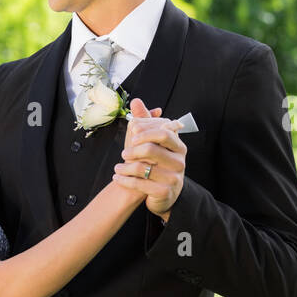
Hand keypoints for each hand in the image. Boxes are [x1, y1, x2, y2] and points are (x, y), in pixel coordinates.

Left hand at [113, 97, 185, 221]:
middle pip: (151, 148)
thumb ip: (146, 121)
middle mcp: (179, 161)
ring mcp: (173, 177)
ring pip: (142, 167)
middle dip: (133, 150)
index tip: (132, 133)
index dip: (144, 130)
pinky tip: (118, 178)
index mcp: (178, 146)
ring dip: (124, 167)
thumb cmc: (158, 165)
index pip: (163, 131)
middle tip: (124, 153)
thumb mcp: (153, 143)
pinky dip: (124, 180)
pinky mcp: (164, 192)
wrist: (165, 194)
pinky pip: (139, 184)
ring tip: (117, 168)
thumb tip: (136, 101)